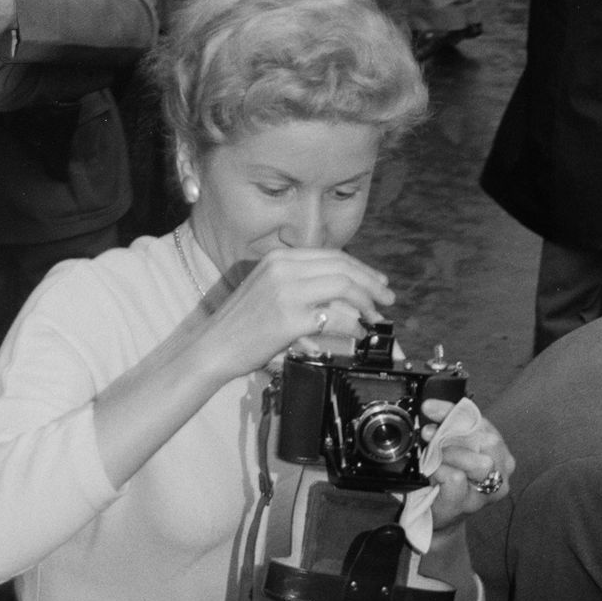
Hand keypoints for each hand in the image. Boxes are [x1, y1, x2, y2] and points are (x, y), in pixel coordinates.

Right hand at [196, 246, 393, 381]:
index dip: (361, 268)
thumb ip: (298, 282)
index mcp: (277, 259)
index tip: (378, 282)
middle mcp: (282, 268)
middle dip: (372, 284)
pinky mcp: (290, 318)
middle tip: (387, 300)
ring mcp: (286, 292)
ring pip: (344, 286)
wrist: (214, 345)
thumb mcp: (267, 289)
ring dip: (367, 303)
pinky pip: (336, 317)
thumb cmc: (241, 323)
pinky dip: (355, 326)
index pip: (332, 255)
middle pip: (343, 267)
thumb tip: (341, 290)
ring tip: (375, 318)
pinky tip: (358, 334)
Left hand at [423, 403, 514, 526]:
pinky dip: (439, 471)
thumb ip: (448, 428)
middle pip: (490, 440)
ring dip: (450, 454)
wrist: (438, 513)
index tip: (429, 407)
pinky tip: (432, 473)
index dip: (455, 412)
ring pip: (482, 463)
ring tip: (433, 456)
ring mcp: (488, 492)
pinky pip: (457, 478)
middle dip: (454, 432)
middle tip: (429, 434)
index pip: (482, 423)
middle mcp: (501, 472)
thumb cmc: (446, 478)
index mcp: (499, 453)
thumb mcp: (450, 447)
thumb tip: (431, 408)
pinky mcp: (469, 504)